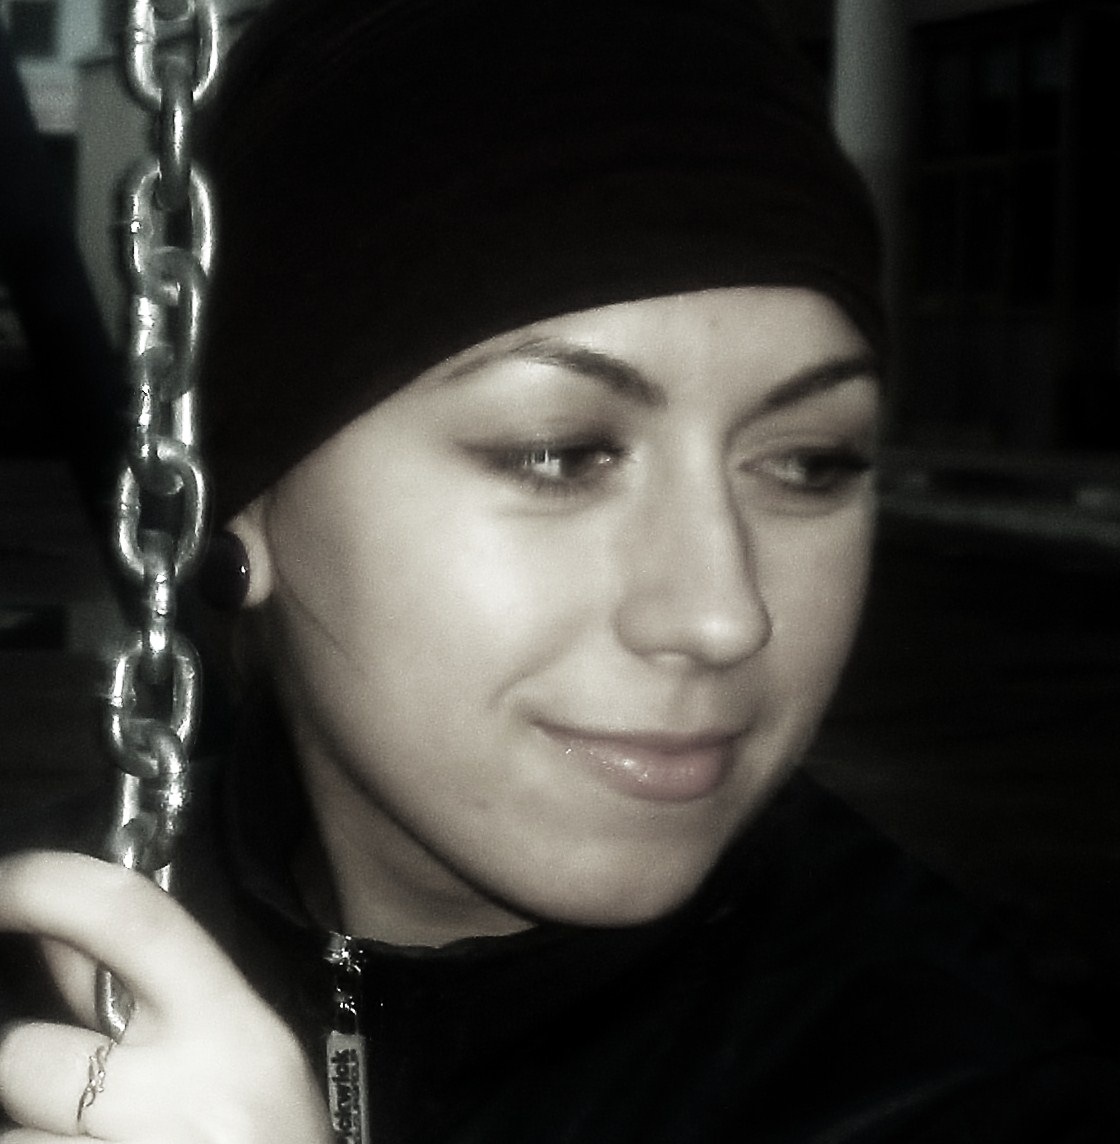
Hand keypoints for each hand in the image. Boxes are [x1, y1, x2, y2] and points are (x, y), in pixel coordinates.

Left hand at [0, 851, 331, 1142]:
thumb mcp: (231, 1060)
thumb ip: (142, 1000)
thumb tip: (53, 934)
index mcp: (235, 1029)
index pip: (130, 919)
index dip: (41, 885)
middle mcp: (190, 1096)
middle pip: (25, 1055)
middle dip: (14, 1065)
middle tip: (41, 1074)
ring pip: (14, 1139)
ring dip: (32, 1139)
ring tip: (92, 1143)